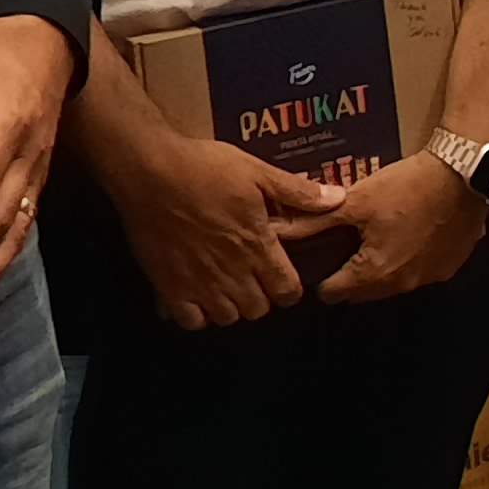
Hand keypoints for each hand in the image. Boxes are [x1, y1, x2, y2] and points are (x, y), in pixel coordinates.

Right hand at [109, 131, 347, 330]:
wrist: (149, 171)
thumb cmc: (205, 167)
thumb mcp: (257, 171)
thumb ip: (297, 192)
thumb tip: (339, 199)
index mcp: (256, 246)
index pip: (287, 291)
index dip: (289, 288)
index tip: (283, 276)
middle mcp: (231, 272)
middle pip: (258, 309)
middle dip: (261, 297)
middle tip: (253, 277)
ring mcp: (198, 283)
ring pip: (227, 317)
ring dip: (231, 306)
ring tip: (226, 285)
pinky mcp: (168, 286)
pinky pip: (190, 320)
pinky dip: (197, 314)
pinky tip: (197, 294)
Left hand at [316, 148, 488, 303]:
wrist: (464, 174)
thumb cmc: (407, 187)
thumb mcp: (356, 201)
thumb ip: (315, 221)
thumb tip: (276, 230)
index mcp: (373, 273)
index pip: (332, 293)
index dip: (321, 276)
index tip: (321, 256)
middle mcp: (401, 285)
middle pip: (362, 292)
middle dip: (350, 274)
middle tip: (347, 244)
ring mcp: (430, 278)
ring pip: (393, 283)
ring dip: (382, 268)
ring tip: (380, 235)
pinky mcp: (451, 266)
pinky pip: (421, 272)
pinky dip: (412, 259)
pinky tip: (413, 233)